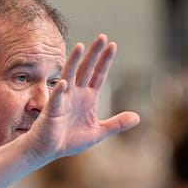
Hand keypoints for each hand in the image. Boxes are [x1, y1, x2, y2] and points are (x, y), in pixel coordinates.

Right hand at [26, 34, 139, 159]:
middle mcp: (75, 94)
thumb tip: (138, 117)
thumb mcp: (98, 132)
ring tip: (79, 46)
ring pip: (69, 76)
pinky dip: (60, 91)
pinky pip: (56, 99)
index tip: (113, 45)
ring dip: (74, 62)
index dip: (105, 61)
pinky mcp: (52, 111)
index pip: (98, 75)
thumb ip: (117, 124)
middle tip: (102, 37)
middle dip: (94, 54)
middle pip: (86, 69)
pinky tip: (64, 82)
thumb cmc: (70, 139)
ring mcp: (63, 100)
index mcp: (88, 97)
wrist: (49, 150)